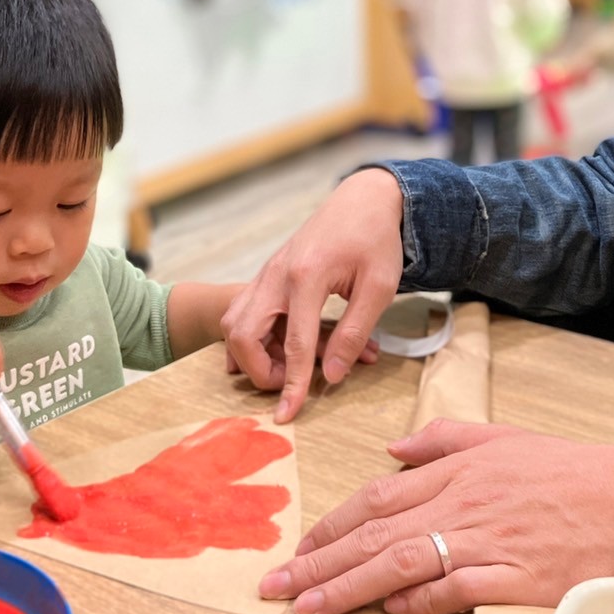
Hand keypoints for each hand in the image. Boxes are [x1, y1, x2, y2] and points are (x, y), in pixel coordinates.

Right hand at [222, 169, 404, 422]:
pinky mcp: (268, 273)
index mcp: (306, 277)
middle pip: (242, 334)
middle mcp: (276, 275)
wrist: (362, 199)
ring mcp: (267, 272)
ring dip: (252, 352)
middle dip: (258, 370)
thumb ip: (354, 332)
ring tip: (288, 363)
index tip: (288, 414)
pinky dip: (251, 335)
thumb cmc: (375, 240)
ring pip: (234, 322)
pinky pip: (243, 310)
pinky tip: (275, 347)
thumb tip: (332, 375)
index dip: (292, 384)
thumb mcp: (379, 287)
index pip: (295, 343)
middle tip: (289, 382)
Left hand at [258, 419, 613, 613]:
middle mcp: (462, 502)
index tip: (299, 547)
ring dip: (349, 586)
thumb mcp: (503, 438)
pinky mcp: (514, 575)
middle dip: (319, 561)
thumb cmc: (570, 471)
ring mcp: (486, 539)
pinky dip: (419, 601)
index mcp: (456, 469)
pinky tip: (390, 610)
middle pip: (375, 533)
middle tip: (275, 584)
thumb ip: (443, 440)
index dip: (332, 524)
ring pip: (401, 561)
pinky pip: (455, 588)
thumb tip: (393, 449)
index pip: (377, 498)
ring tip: (309, 606)